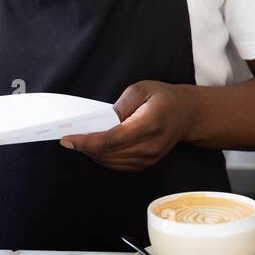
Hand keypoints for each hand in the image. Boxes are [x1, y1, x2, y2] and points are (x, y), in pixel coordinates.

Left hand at [60, 81, 195, 170]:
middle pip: (108, 154)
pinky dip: (103, 157)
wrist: (188, 114)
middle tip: (69, 138)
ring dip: (93, 153)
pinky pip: (118, 165)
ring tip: (81, 140)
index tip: (67, 139)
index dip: (87, 142)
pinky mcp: (146, 164)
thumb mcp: (142, 89)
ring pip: (111, 162)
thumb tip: (102, 121)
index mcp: (149, 124)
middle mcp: (150, 146)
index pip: (111, 140)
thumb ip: (120, 105)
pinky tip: (96, 147)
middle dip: (85, 147)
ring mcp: (149, 158)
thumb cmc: (164, 98)